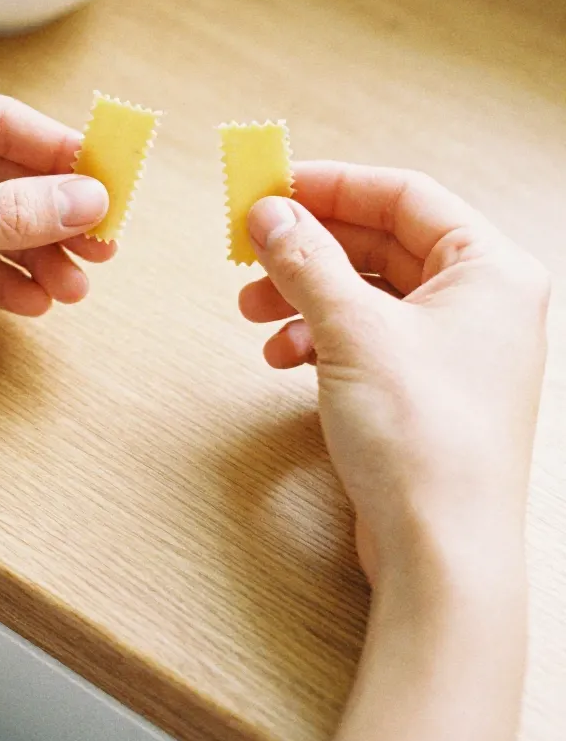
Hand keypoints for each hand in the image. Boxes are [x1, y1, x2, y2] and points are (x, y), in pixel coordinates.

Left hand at [0, 86, 110, 407]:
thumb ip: (2, 215)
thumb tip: (85, 198)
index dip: (61, 151)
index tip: (113, 178)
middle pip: (0, 176)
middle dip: (54, 213)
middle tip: (106, 243)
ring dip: (34, 254)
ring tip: (77, 286)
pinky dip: (0, 281)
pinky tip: (34, 301)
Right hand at [241, 164, 549, 740]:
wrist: (442, 555)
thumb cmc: (425, 439)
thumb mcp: (352, 330)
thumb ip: (307, 259)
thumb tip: (269, 211)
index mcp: (489, 269)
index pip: (405, 195)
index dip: (334, 185)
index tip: (274, 187)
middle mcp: (482, 303)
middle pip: (382, 243)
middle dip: (310, 248)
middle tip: (250, 247)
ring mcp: (456, 349)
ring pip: (368, 293)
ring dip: (305, 294)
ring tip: (252, 310)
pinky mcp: (428, 390)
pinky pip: (367, 338)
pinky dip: (320, 339)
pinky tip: (280, 357)